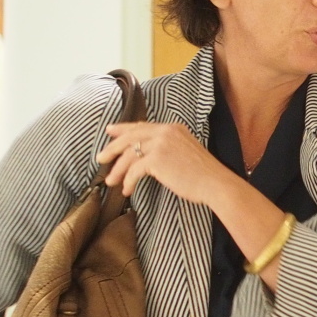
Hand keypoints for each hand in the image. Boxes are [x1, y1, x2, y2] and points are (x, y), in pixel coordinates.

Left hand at [98, 121, 236, 205]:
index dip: (123, 129)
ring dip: (117, 169)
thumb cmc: (203, 175)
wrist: (215, 184)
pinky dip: (128, 181)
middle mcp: (165, 131)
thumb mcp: (185, 152)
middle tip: (100, 159)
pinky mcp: (156, 159)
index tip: (110, 132)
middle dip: (112, 148)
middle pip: (130, 136)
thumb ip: (168, 147)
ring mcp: (161, 143)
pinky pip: (134, 169)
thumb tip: (147, 155)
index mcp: (173, 128)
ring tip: (110, 181)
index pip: (142, 126)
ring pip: (129, 154)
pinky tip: (127, 190)